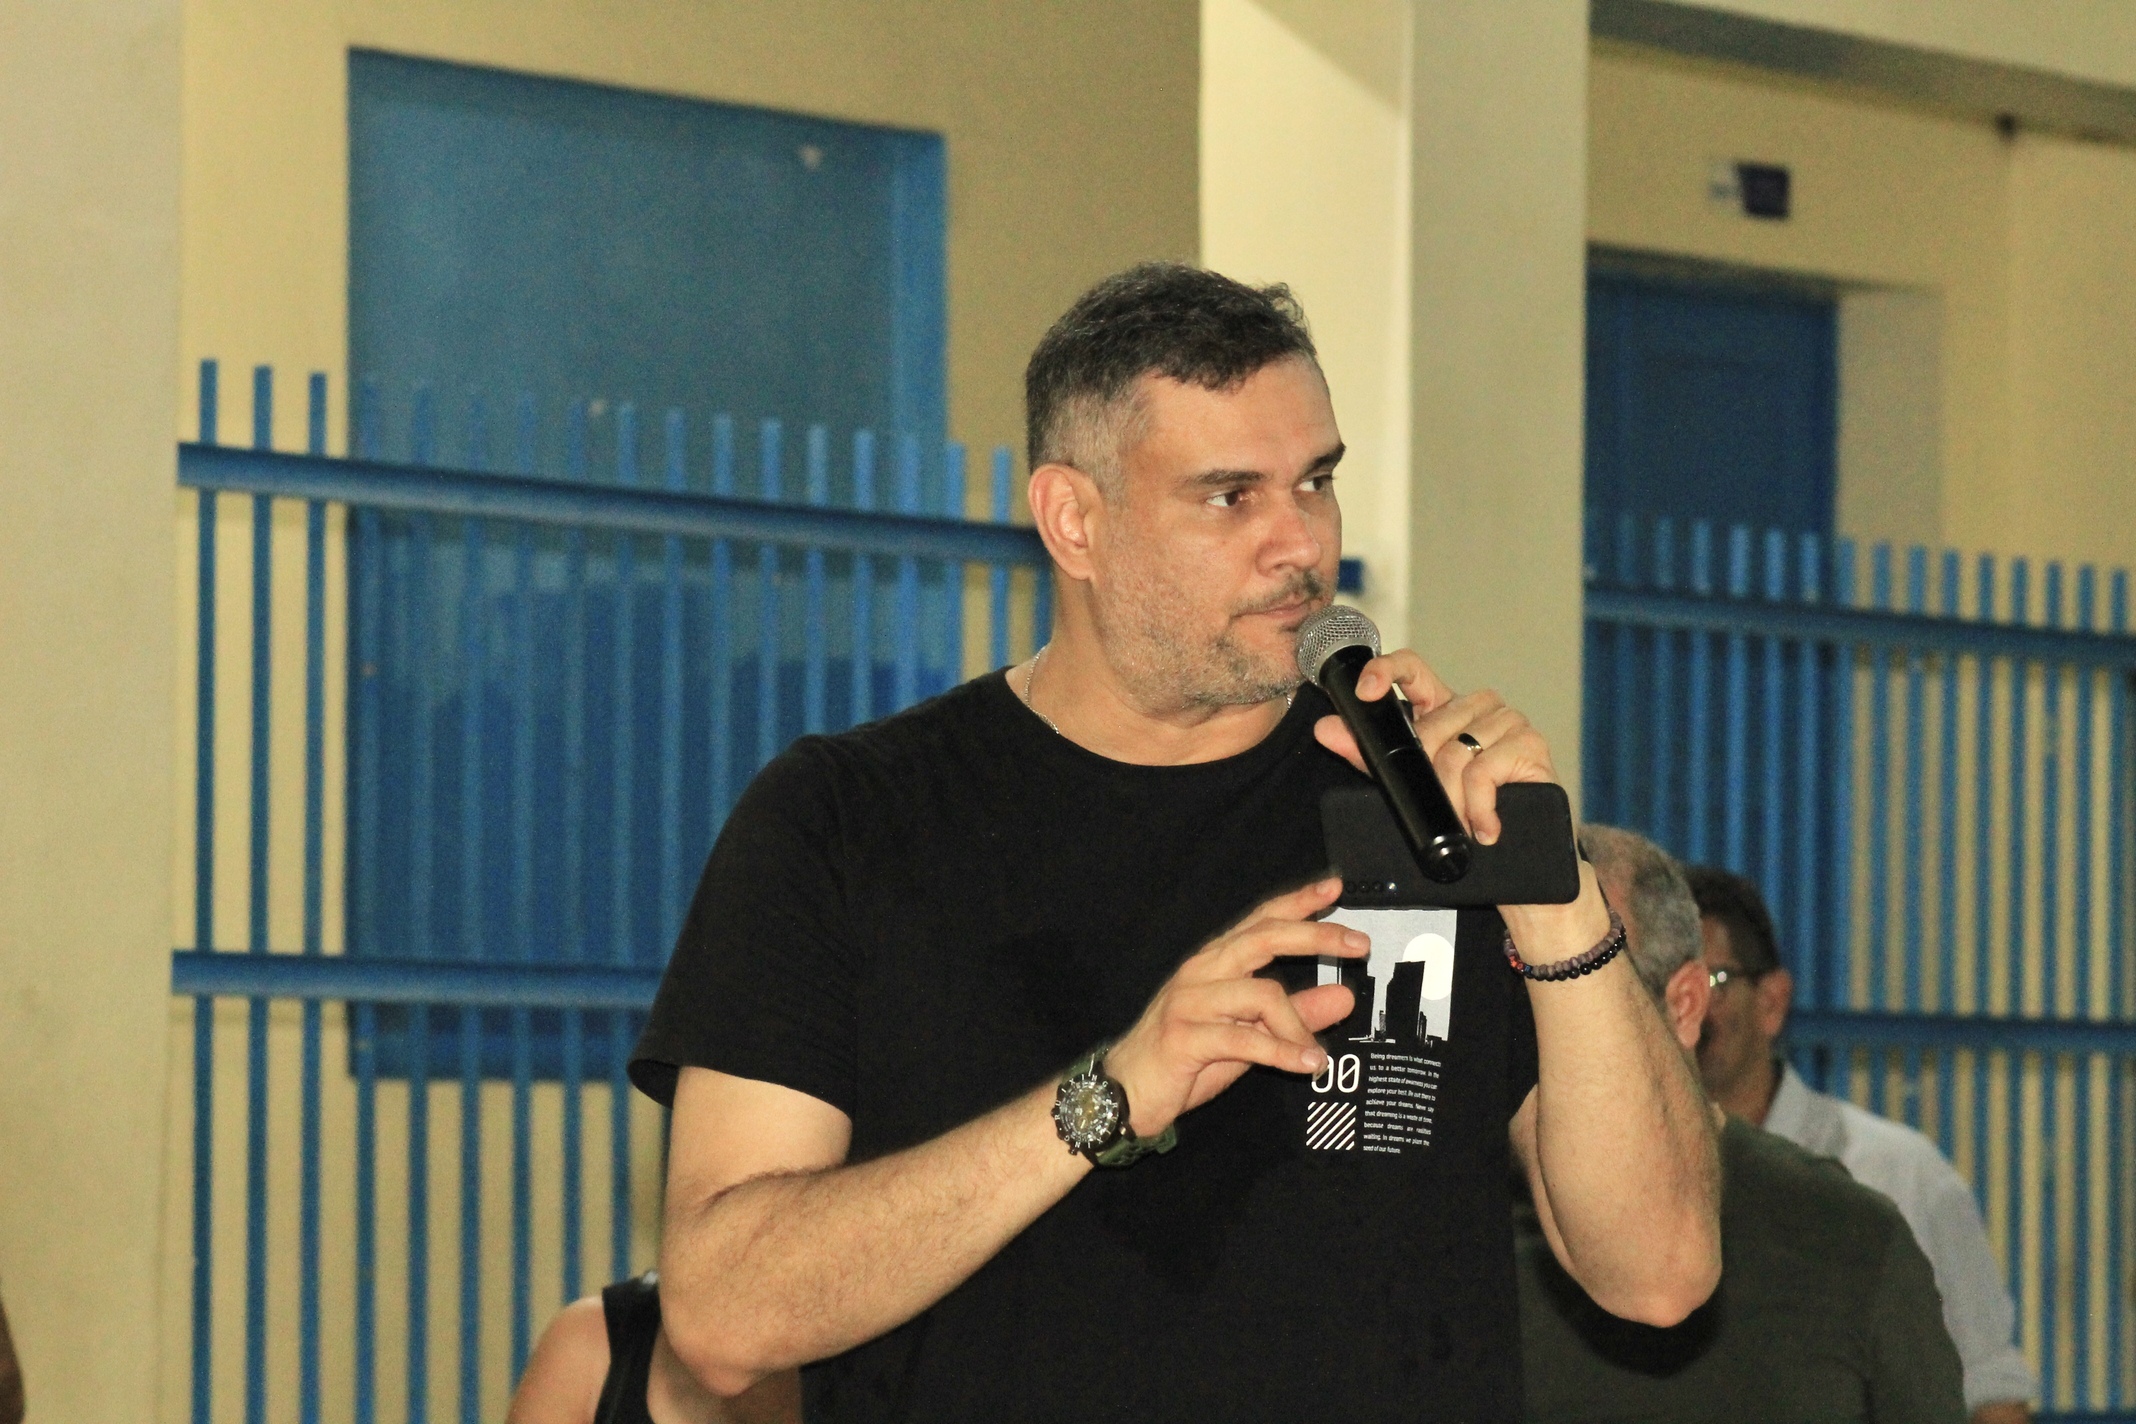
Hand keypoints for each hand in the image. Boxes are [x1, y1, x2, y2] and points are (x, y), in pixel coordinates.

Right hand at [1104, 878, 1366, 1137]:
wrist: (1124, 1095)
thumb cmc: (1184, 1061)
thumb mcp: (1249, 1036)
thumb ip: (1294, 1015)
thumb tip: (1344, 996)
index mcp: (1214, 963)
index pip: (1261, 921)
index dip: (1298, 902)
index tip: (1334, 888)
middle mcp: (1202, 971)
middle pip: (1265, 938)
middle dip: (1315, 936)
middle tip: (1358, 944)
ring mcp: (1190, 1001)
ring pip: (1262, 993)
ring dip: (1298, 1025)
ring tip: (1317, 1055)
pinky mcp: (1185, 1036)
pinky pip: (1246, 1038)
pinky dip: (1283, 1051)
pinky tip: (1308, 1063)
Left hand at [1310, 650, 1555, 846]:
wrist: (1523, 852)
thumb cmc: (1467, 813)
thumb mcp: (1409, 785)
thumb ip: (1369, 755)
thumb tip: (1326, 730)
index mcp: (1444, 707)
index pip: (1413, 668)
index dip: (1386, 670)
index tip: (1366, 692)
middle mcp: (1477, 706)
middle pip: (1430, 728)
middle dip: (1423, 778)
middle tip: (1435, 810)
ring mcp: (1508, 721)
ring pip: (1455, 755)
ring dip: (1451, 803)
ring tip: (1460, 827)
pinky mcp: (1531, 743)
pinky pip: (1484, 773)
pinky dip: (1478, 809)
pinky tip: (1485, 829)